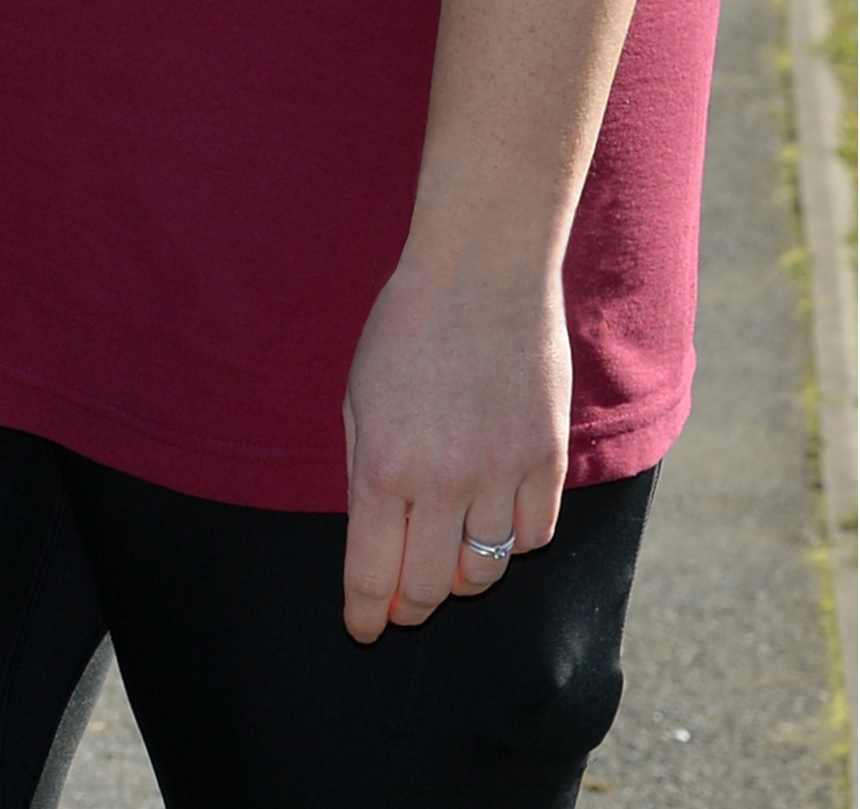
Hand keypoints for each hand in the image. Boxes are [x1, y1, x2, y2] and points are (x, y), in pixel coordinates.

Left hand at [338, 242, 571, 639]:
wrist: (480, 275)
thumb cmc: (404, 329)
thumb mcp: (357, 397)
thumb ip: (365, 469)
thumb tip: (375, 538)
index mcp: (381, 465)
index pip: (371, 571)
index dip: (365, 612)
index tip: (363, 629)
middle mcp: (442, 482)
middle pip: (432, 588)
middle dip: (411, 606)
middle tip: (403, 606)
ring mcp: (501, 475)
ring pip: (487, 571)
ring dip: (463, 576)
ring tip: (447, 558)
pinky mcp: (547, 462)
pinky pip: (533, 536)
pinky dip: (512, 542)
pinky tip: (494, 522)